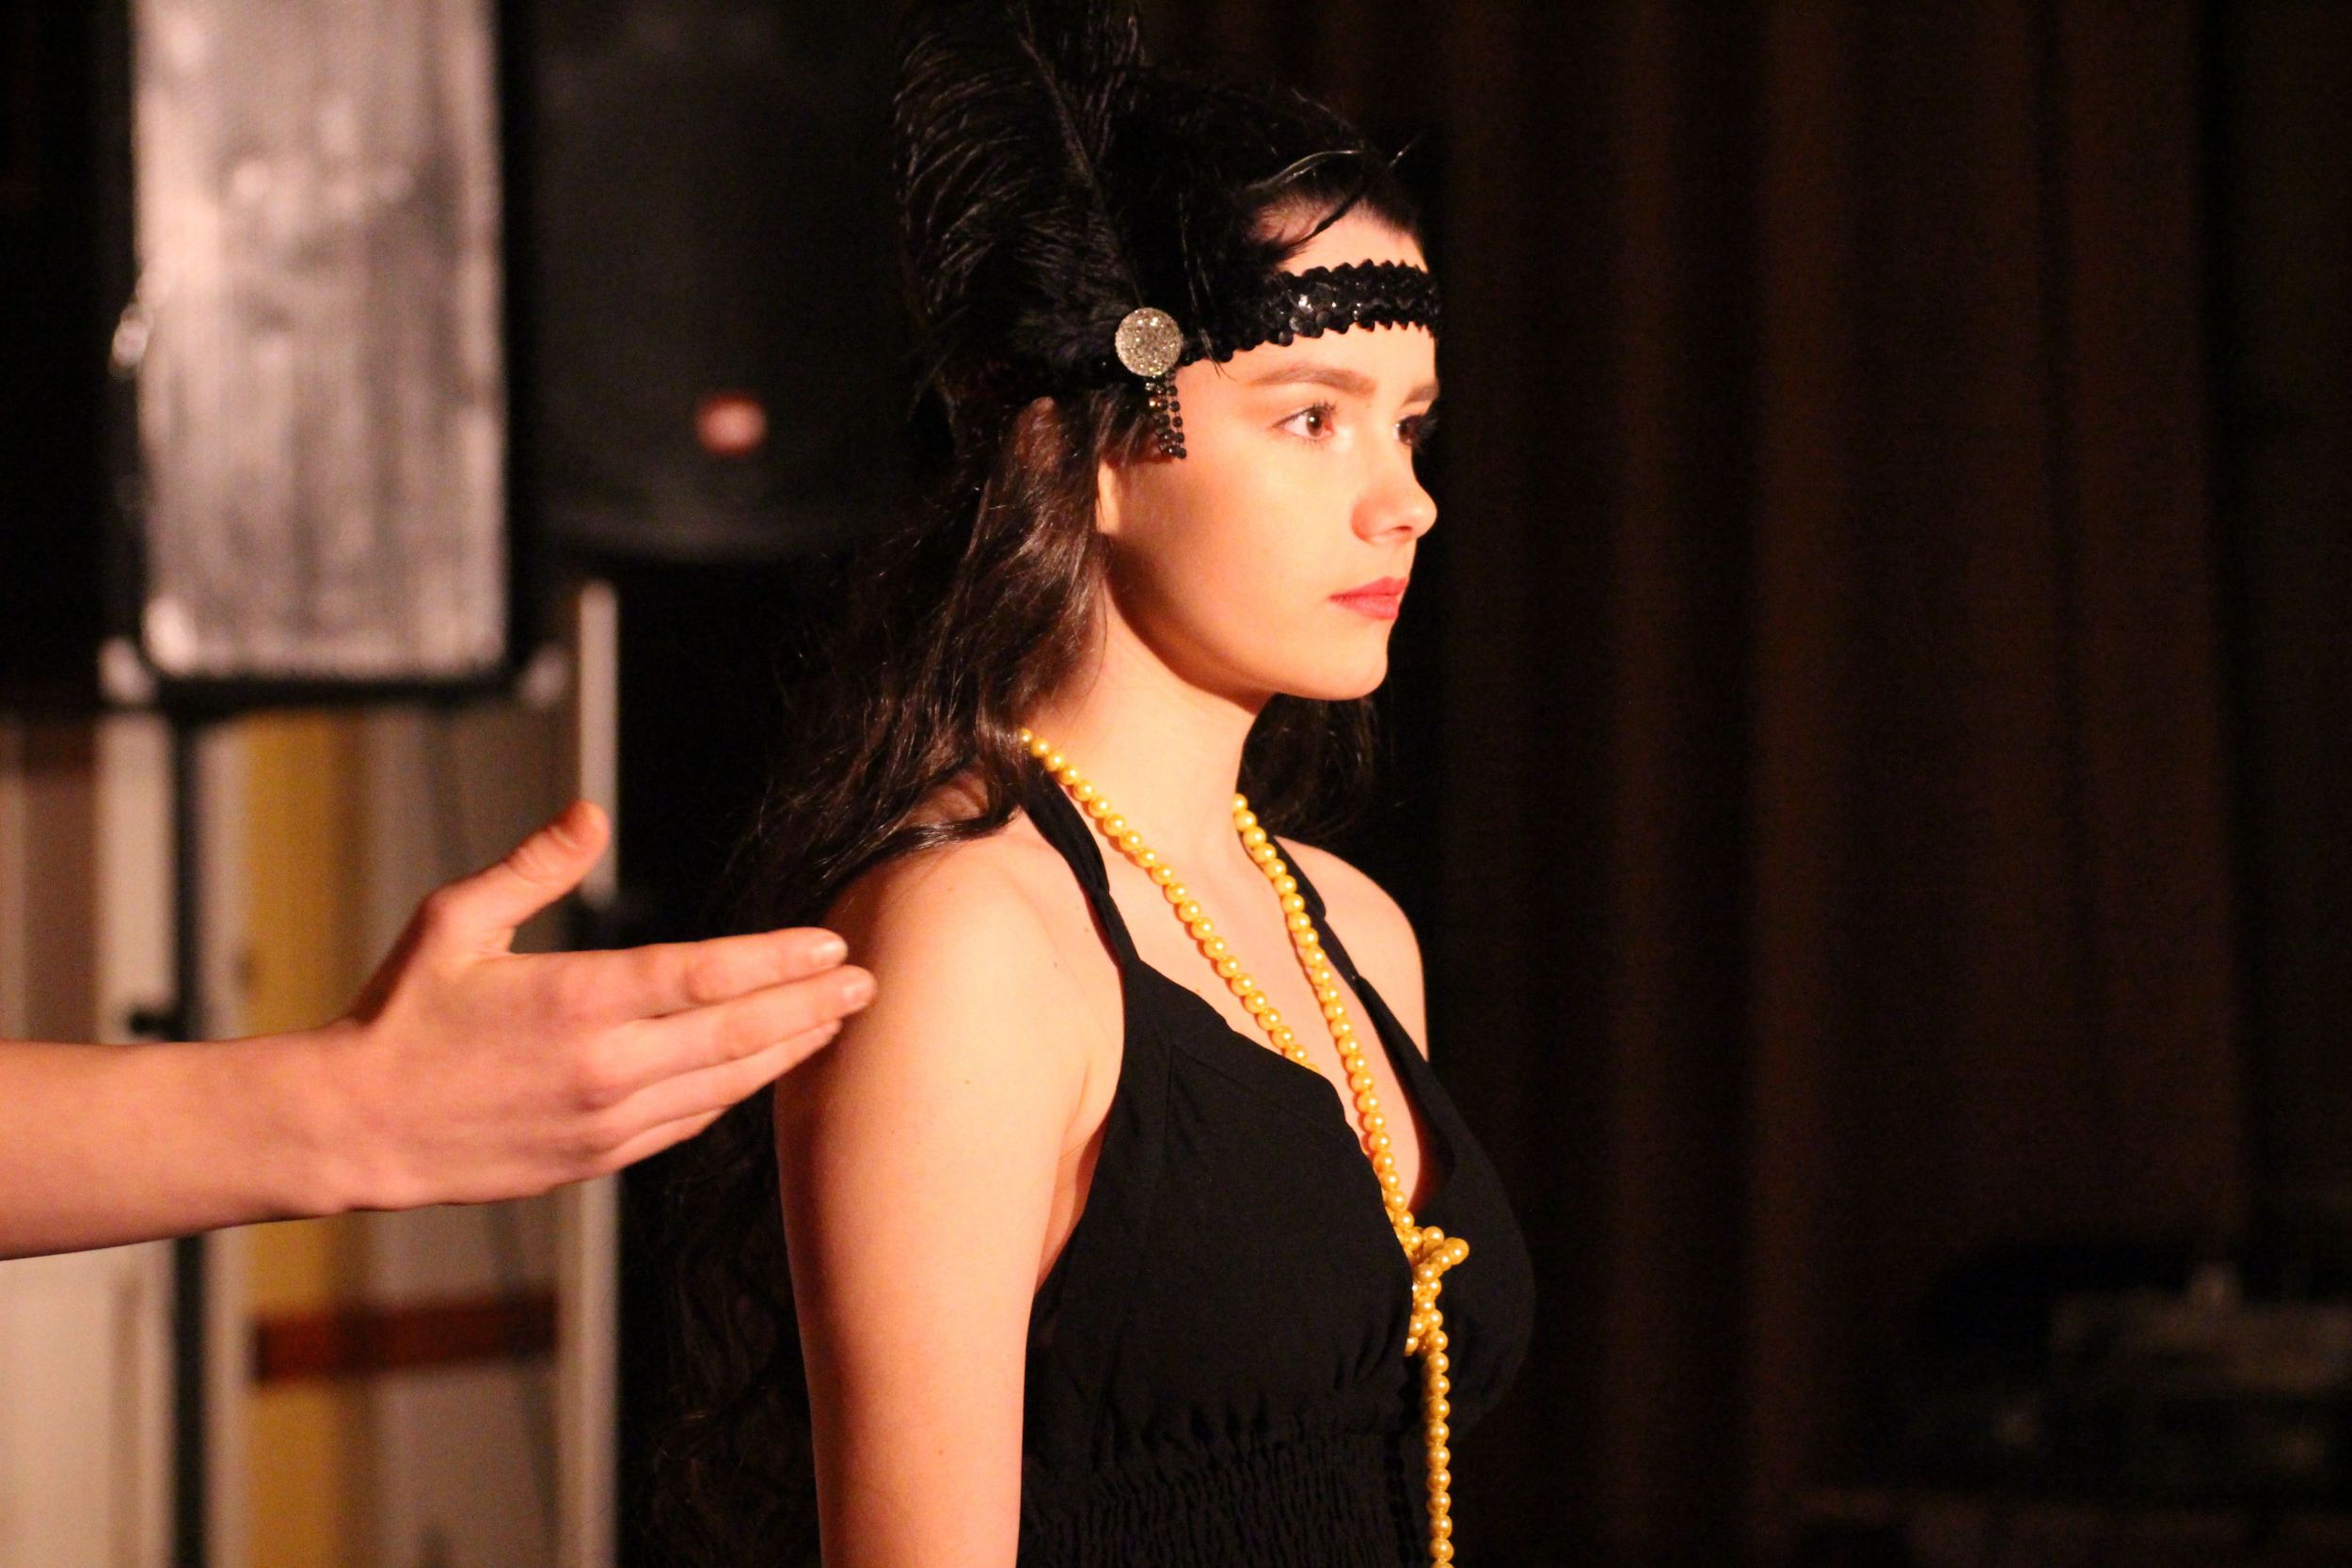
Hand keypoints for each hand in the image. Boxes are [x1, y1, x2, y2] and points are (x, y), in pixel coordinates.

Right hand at [319, 800, 872, 1208]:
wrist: (353, 1129)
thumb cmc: (400, 1016)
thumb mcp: (455, 920)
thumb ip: (532, 866)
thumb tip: (590, 814)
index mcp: (576, 999)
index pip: (707, 975)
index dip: (779, 960)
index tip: (829, 946)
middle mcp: (605, 1066)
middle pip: (738, 1034)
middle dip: (811, 1006)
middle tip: (866, 984)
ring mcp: (606, 1122)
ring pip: (724, 1086)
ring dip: (786, 1053)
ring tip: (834, 1023)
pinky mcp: (597, 1160)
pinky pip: (688, 1125)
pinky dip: (734, 1096)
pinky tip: (764, 1071)